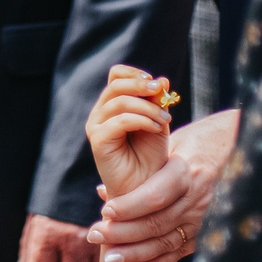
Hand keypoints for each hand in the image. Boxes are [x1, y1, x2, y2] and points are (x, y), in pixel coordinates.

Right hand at [85, 64, 173, 199]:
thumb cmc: (150, 156)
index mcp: (111, 105)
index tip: (156, 83)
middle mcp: (100, 113)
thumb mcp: (158, 122)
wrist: (145, 187)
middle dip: (141, 86)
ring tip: (165, 120)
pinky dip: (142, 120)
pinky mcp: (98, 140)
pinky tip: (156, 128)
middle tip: (161, 92)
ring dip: (147, 108)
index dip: (134, 74)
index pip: (115, 76)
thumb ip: (157, 102)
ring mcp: (96, 126)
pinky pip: (120, 120)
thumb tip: (162, 79)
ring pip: (119, 101)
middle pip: (116, 85)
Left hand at [90, 105, 236, 261]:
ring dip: (136, 252)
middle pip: (157, 222)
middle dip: (123, 232)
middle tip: (94, 235)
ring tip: (110, 258)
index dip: (130, 205)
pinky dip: (162, 261)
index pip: (155, 194)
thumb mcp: (171, 144)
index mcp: (187, 172)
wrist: (240, 150)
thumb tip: (102, 191)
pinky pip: (183, 250)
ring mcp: (204, 218)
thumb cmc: (196, 142)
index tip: (105, 211)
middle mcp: (198, 198)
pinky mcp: (208, 231)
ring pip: (167, 240)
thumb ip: (140, 170)